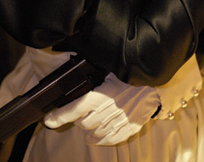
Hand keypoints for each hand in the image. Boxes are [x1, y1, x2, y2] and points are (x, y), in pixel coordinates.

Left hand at [44, 72, 158, 145]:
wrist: (155, 84)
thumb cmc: (130, 73)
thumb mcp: (110, 70)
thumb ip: (94, 73)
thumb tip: (76, 63)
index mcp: (102, 95)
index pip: (75, 108)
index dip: (59, 116)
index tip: (48, 120)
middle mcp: (108, 112)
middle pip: (83, 123)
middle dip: (78, 118)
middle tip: (79, 111)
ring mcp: (118, 123)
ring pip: (94, 133)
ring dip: (87, 130)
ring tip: (86, 123)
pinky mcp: (127, 130)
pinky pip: (109, 140)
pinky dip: (100, 139)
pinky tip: (95, 136)